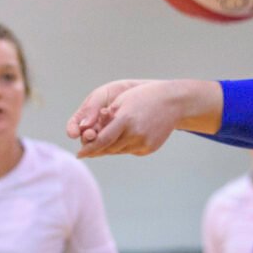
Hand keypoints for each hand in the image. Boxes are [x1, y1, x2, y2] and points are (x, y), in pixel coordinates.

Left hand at [66, 78, 223, 157]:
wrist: (173, 102)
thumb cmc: (143, 97)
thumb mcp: (122, 102)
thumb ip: (107, 120)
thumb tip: (92, 136)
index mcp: (126, 119)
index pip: (102, 140)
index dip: (89, 149)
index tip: (79, 155)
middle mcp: (136, 134)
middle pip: (109, 148)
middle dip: (97, 150)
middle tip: (86, 151)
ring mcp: (145, 143)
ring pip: (119, 151)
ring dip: (110, 148)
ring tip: (105, 142)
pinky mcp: (150, 148)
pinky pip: (131, 150)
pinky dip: (124, 146)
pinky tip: (127, 137)